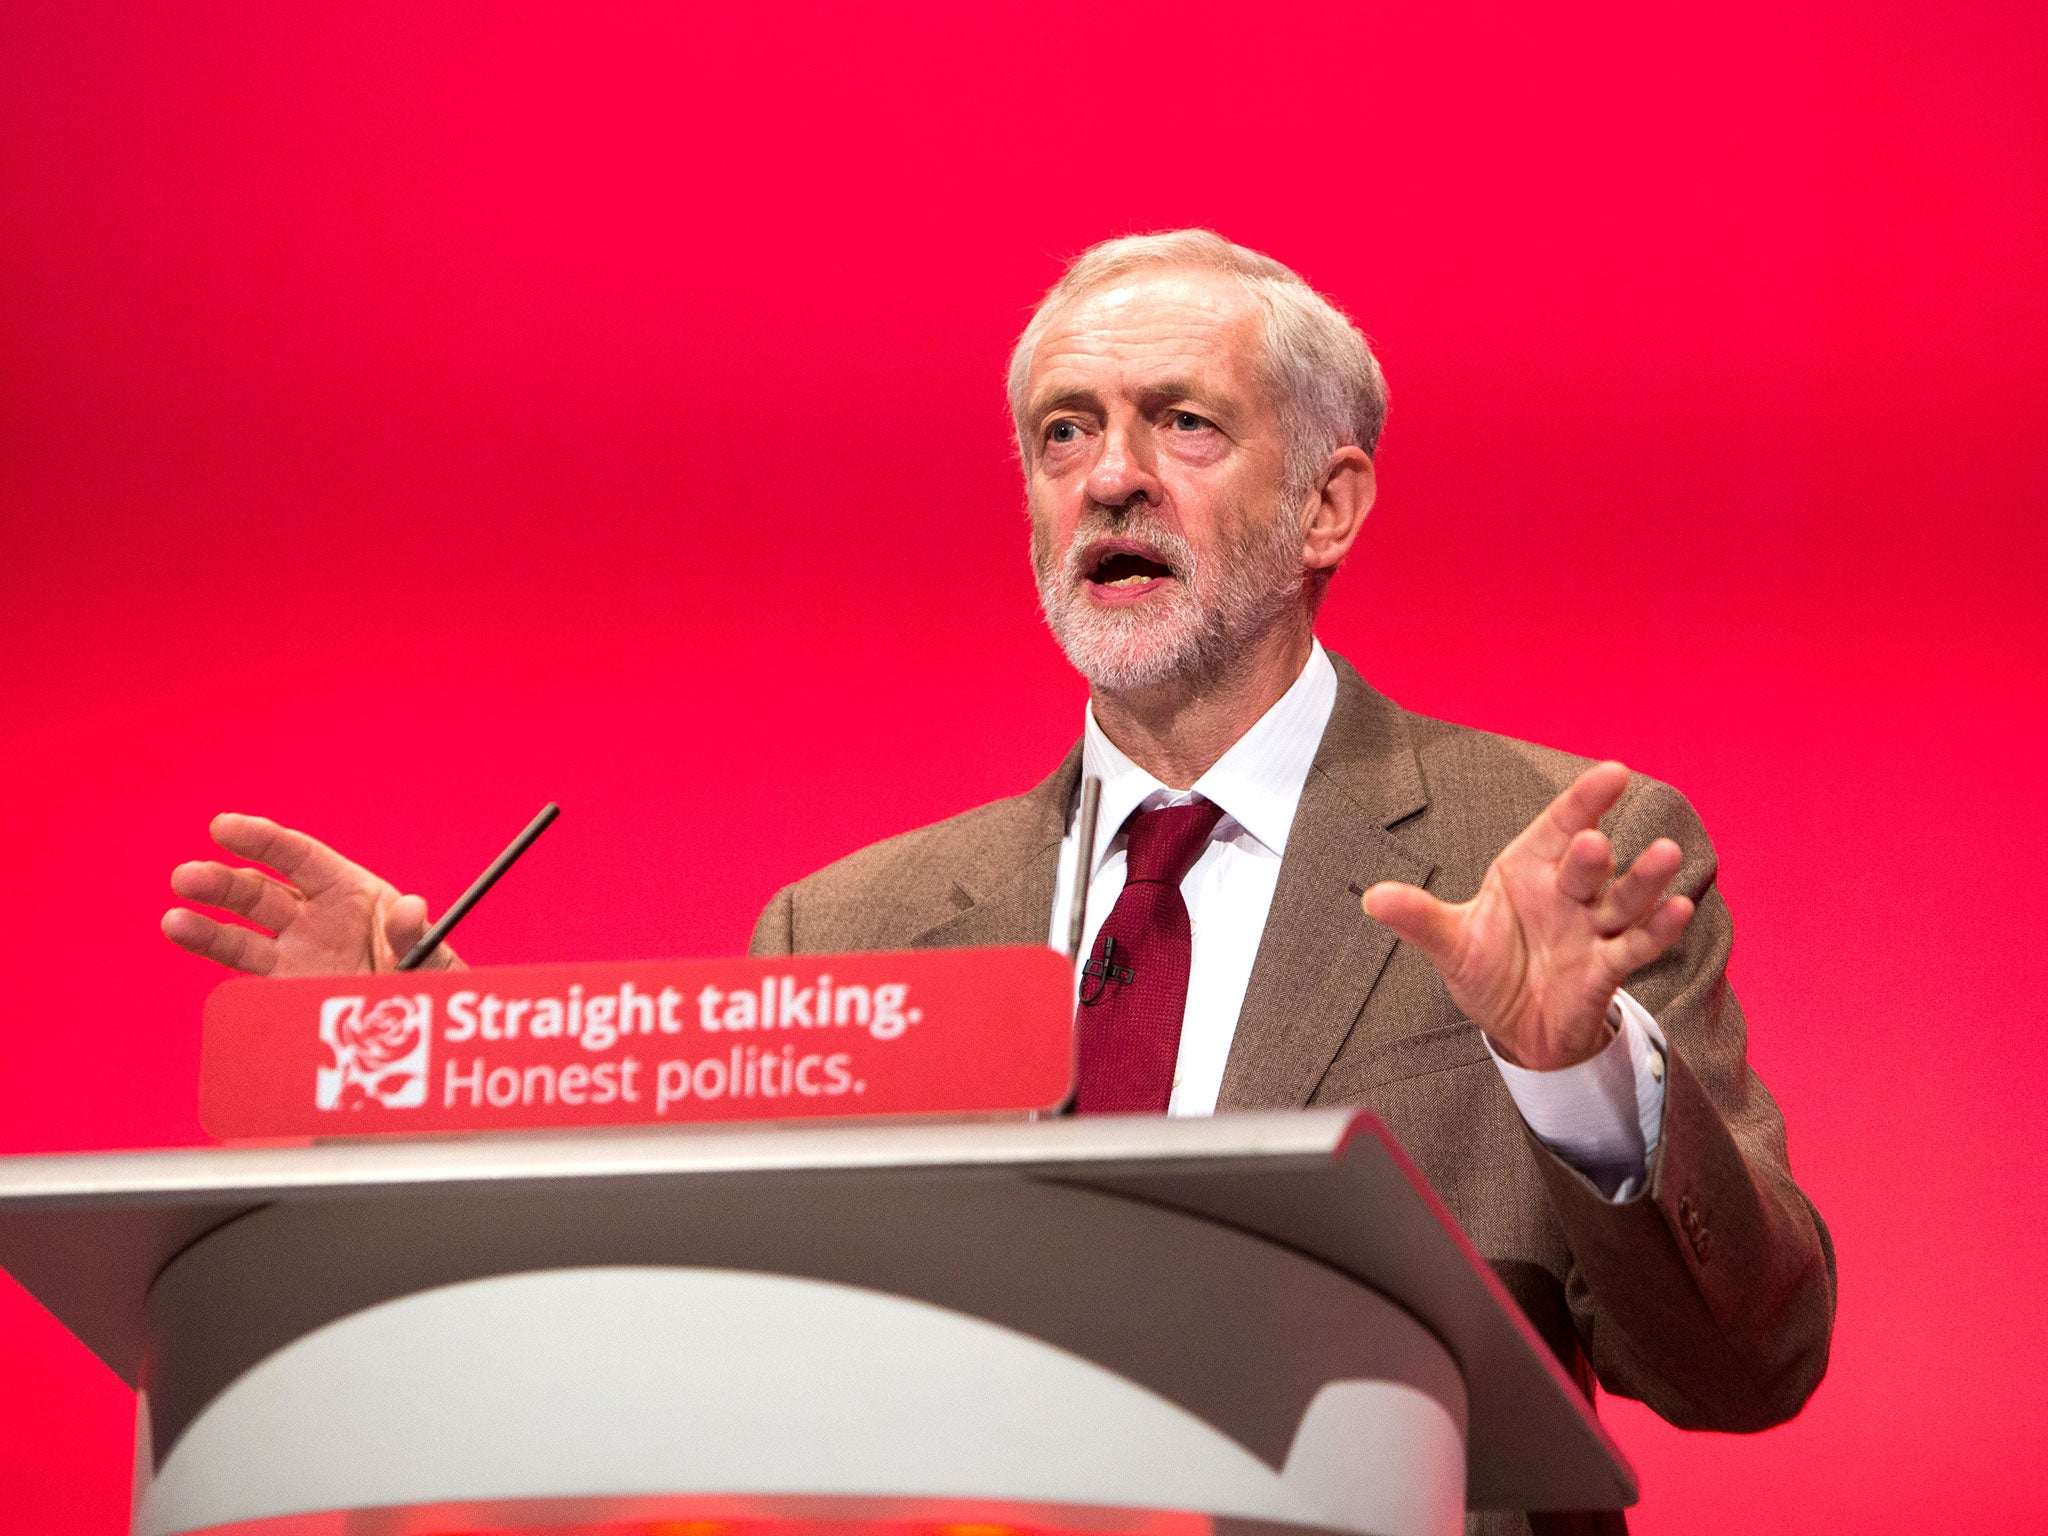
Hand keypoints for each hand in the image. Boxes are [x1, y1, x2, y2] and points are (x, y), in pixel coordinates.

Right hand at [162, 814, 458, 976]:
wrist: (417, 1029)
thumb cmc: (425, 976)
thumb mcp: (431, 953)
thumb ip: (414, 933)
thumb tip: (411, 910)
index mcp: (347, 890)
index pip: (299, 857)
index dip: (261, 839)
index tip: (223, 826)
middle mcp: (311, 916)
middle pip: (260, 893)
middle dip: (223, 883)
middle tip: (187, 877)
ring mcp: (292, 952)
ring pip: (240, 934)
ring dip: (205, 926)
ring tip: (173, 922)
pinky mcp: (283, 988)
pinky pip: (244, 974)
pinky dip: (216, 960)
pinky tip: (189, 945)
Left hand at [1363, 762, 1692, 1069]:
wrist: (1516, 1028)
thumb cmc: (1488, 969)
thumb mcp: (1451, 944)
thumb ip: (1419, 918)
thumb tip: (1372, 897)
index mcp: (1528, 871)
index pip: (1559, 826)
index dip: (1585, 800)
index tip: (1614, 772)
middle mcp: (1567, 893)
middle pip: (1587, 865)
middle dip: (1592, 855)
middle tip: (1593, 844)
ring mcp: (1591, 929)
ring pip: (1624, 900)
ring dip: (1645, 881)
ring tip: (1667, 855)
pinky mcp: (1607, 969)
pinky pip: (1636, 946)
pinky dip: (1658, 930)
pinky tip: (1679, 910)